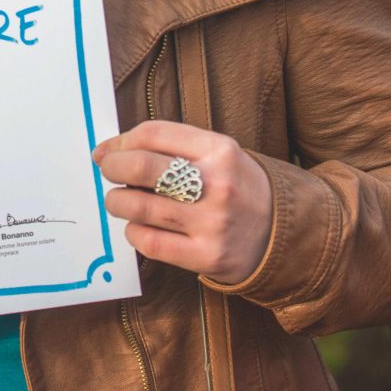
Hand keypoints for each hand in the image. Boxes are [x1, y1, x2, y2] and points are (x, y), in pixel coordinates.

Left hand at [94, 120, 273, 283]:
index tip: (108, 150)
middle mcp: (217, 184)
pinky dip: (133, 231)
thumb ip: (171, 147)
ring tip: (121, 200)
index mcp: (219, 150)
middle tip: (108, 171)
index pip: (153, 133)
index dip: (121, 141)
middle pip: (140, 166)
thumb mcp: (217, 155)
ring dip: (116, 201)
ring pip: (137, 206)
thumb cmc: (237, 188)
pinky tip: (139, 226)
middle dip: (112, 167)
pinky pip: (149, 242)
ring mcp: (212, 222)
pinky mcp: (206, 256)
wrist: (283, 234)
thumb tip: (109, 150)